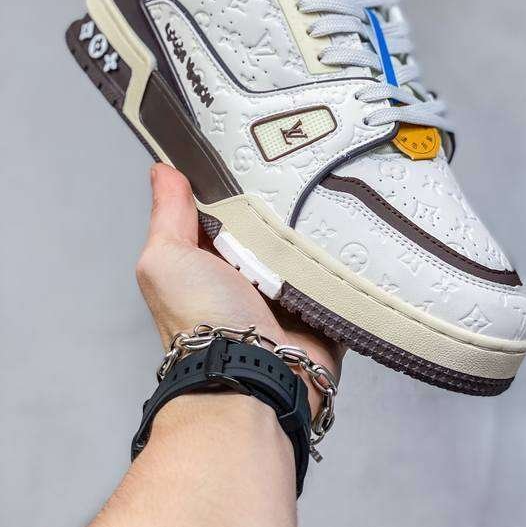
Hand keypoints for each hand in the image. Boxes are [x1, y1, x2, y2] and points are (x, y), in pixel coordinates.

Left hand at [136, 163, 343, 414]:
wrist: (250, 382)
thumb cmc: (200, 321)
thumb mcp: (167, 259)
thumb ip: (167, 215)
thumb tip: (162, 170)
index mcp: (211, 261)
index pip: (227, 209)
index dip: (240, 180)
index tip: (261, 144)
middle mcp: (249, 276)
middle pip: (274, 225)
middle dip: (290, 200)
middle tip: (312, 161)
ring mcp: (289, 295)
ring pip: (311, 248)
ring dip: (321, 230)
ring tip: (344, 188)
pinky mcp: (324, 311)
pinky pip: (342, 277)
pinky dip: (349, 261)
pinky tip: (362, 230)